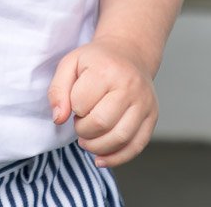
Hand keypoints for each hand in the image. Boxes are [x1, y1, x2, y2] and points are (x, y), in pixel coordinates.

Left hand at [47, 37, 157, 167]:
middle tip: (80, 123)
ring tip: (88, 140)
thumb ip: (57, 90)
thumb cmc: (97, 61)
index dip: (72, 109)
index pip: (81, 103)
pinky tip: (101, 158)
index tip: (75, 104)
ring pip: (120, 138)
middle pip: (101, 123)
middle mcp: (129, 86)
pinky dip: (117, 158)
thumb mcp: (70, 64)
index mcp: (106, 69)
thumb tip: (58, 119)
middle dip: (83, 131)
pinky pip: (136, 146)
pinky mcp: (152, 116)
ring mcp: (144, 102)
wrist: (129, 53)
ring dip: (97, 147)